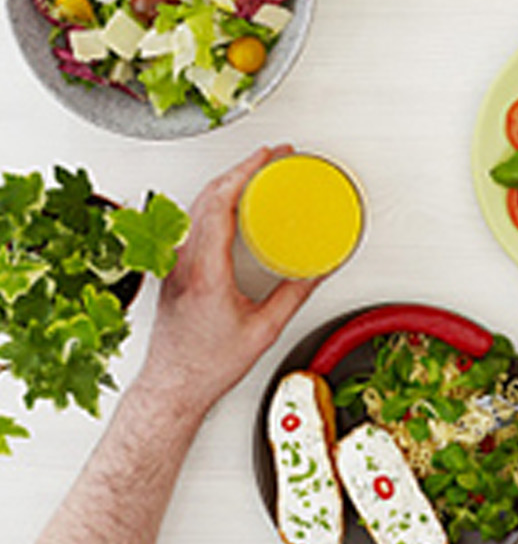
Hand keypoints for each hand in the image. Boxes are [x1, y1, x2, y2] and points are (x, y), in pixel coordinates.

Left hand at [138, 146, 321, 415]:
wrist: (173, 386)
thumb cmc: (207, 366)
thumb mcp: (264, 330)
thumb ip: (295, 293)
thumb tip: (318, 268)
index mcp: (206, 274)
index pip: (219, 207)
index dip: (243, 174)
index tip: (266, 158)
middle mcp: (184, 264)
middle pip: (207, 198)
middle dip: (241, 169)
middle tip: (271, 156)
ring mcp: (174, 265)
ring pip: (195, 208)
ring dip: (226, 183)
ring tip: (256, 172)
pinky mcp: (173, 270)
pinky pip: (191, 223)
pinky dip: (214, 202)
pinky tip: (231, 203)